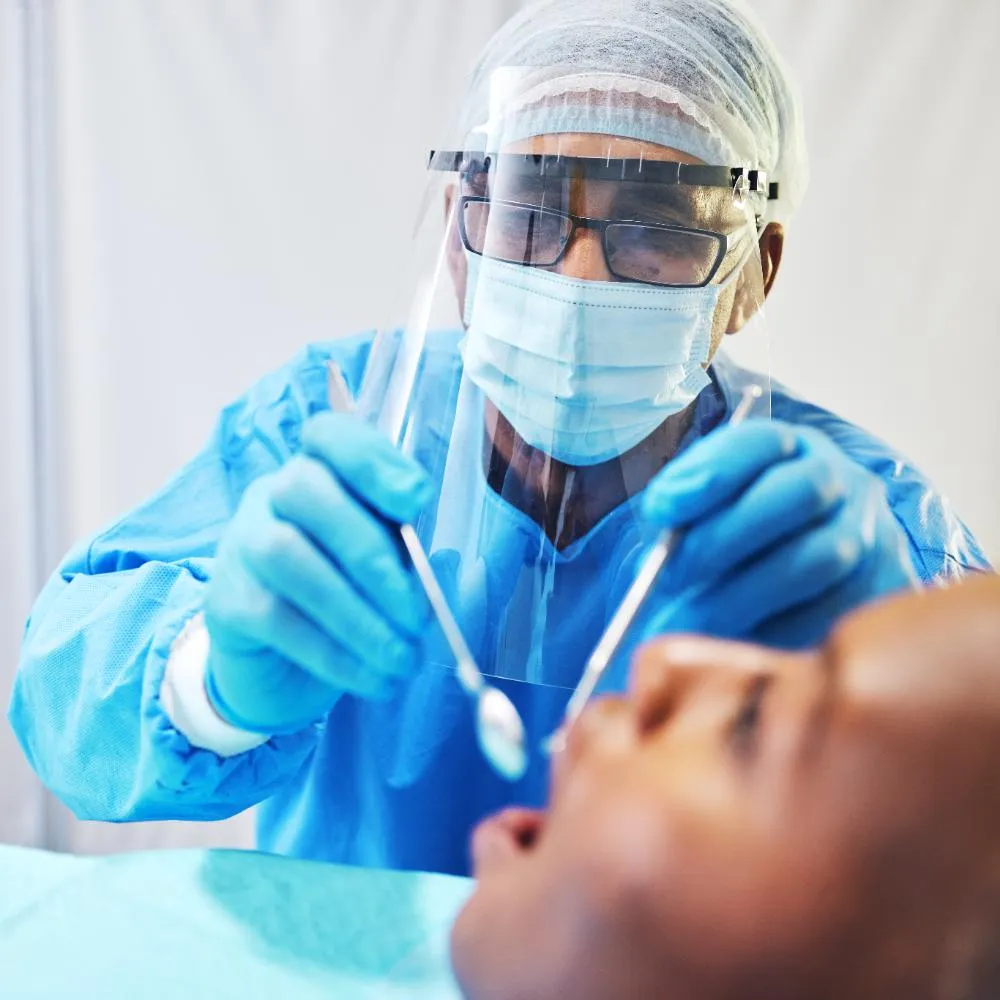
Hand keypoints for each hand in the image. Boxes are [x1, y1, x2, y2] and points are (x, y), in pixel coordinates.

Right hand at [203, 412, 431, 732]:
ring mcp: (242, 543)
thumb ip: (407, 559)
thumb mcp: (386, 570)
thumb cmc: (347, 600)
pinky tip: (373, 678)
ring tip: (403, 659)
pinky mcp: (226, 601)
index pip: (331, 436)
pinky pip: (276, 617)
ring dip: (357, 614)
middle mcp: (273, 495)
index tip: (416, 500)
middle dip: (371, 554)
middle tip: (418, 616)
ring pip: (288, 555)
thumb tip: (434, 577)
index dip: (371, 460)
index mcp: (322, 473)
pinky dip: (334, 652)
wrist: (282, 669)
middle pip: (306, 489)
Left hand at [640, 420, 917, 649]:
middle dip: (726, 537)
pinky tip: (738, 642)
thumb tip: (661, 542)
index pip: (761, 440)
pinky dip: (777, 632)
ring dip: (744, 594)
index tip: (661, 509)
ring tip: (691, 620)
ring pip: (817, 558)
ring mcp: (874, 535)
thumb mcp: (702, 520)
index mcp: (792, 450)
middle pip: (799, 491)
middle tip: (674, 575)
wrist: (797, 599)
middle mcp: (845, 482)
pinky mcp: (884, 593)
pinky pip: (834, 614)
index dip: (712, 472)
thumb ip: (682, 519)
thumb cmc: (734, 551)